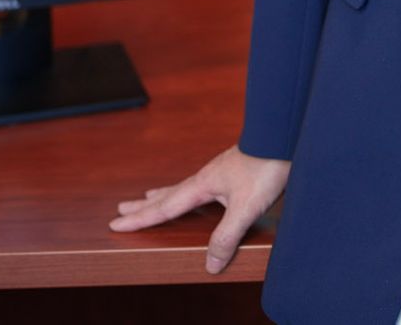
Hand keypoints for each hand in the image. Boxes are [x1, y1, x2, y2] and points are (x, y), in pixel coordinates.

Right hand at [110, 145, 290, 273]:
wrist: (284, 136)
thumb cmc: (266, 167)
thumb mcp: (246, 207)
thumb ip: (227, 236)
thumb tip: (209, 264)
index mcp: (202, 185)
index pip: (164, 207)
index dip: (140, 218)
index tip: (116, 223)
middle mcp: (207, 177)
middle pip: (168, 194)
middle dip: (145, 205)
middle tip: (121, 209)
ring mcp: (220, 171)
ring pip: (184, 187)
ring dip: (164, 195)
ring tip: (150, 196)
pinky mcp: (234, 169)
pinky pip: (201, 183)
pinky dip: (188, 190)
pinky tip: (199, 190)